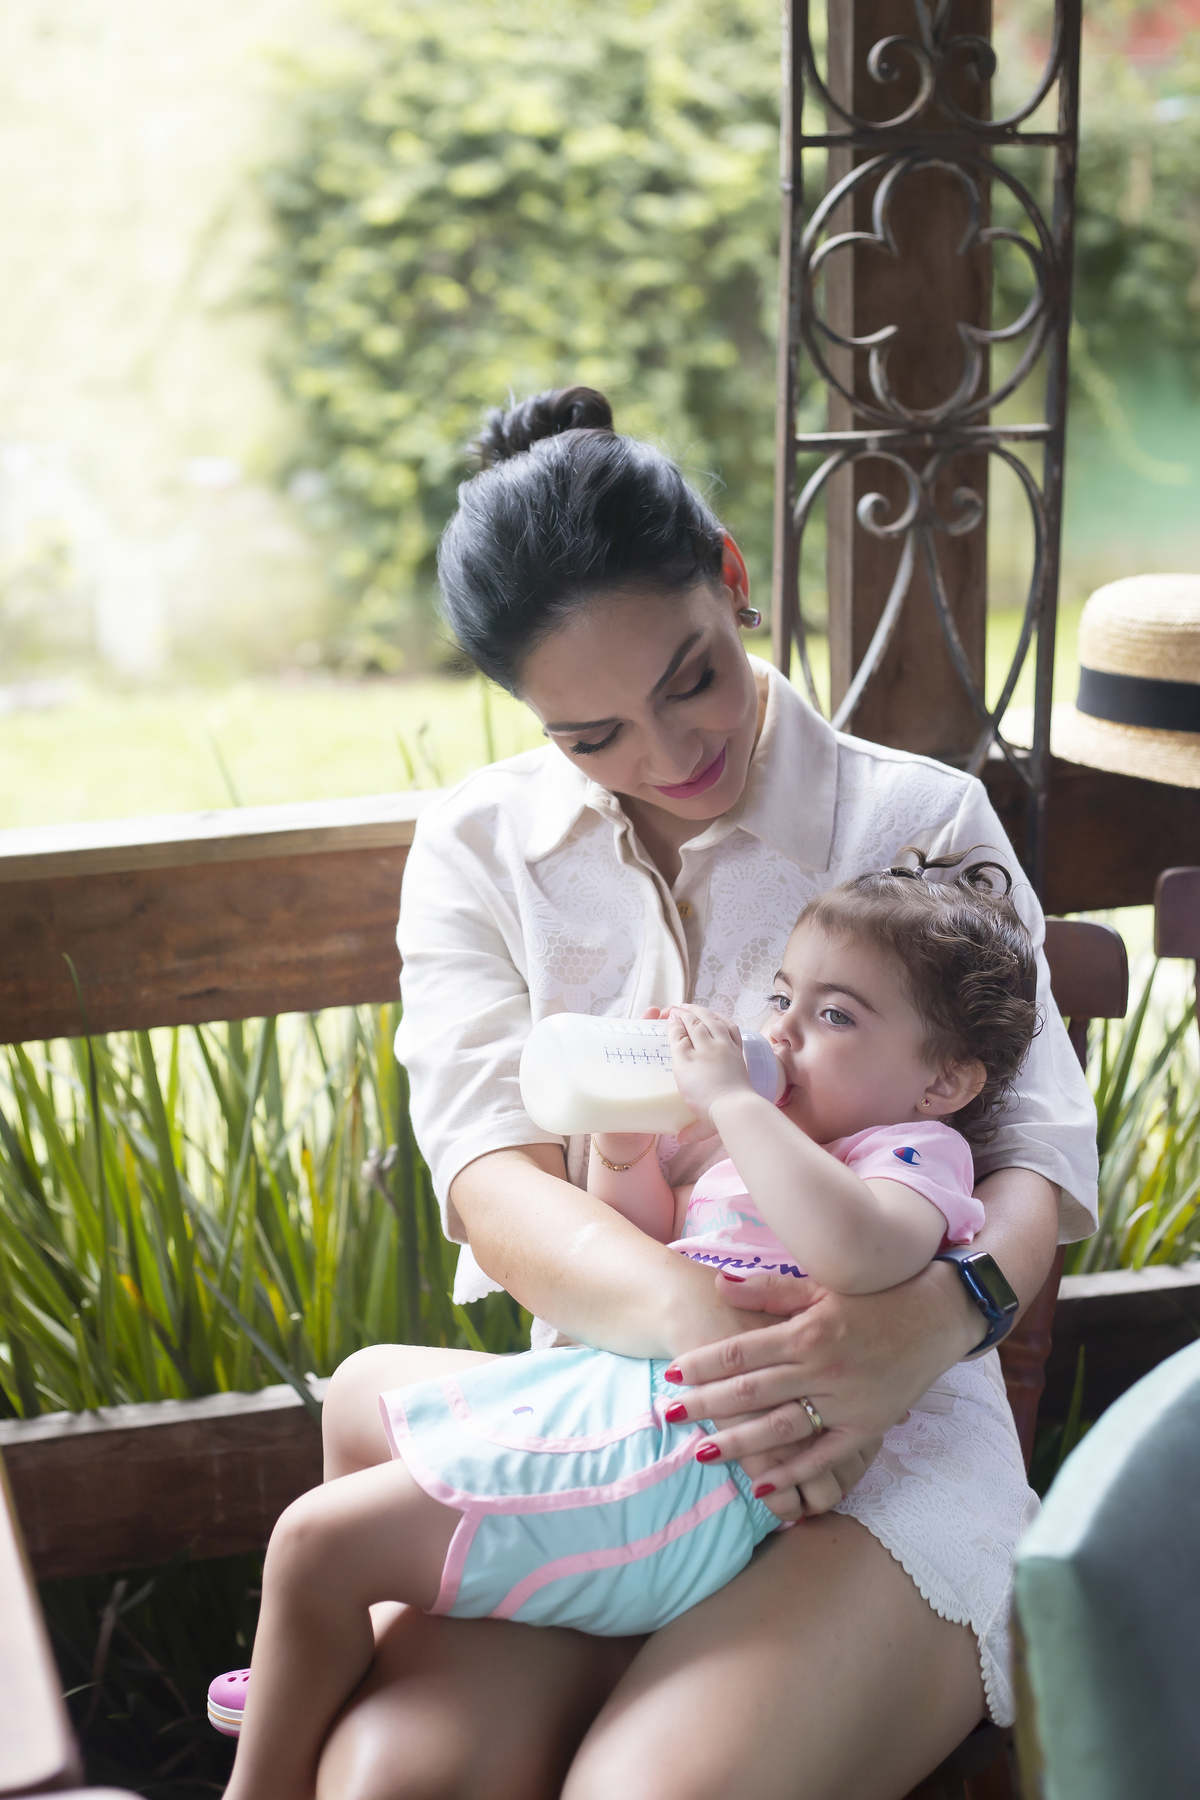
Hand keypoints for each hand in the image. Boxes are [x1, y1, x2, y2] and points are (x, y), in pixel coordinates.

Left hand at [662, 1263, 973, 1515]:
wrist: (937, 1315)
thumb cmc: (874, 1296)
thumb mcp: (820, 1284)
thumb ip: (768, 1289)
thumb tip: (719, 1283)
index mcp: (809, 1331)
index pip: (743, 1351)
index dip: (705, 1363)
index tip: (674, 1374)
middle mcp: (825, 1369)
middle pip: (753, 1392)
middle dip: (707, 1405)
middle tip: (669, 1415)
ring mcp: (847, 1402)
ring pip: (782, 1428)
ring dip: (740, 1444)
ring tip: (700, 1453)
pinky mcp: (868, 1427)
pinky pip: (825, 1456)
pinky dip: (794, 1472)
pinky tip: (762, 1486)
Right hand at [667, 1005, 754, 1133]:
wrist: (736, 1107)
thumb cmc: (711, 1111)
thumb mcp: (698, 1123)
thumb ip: (690, 1128)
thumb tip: (681, 1140)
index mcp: (688, 1061)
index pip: (678, 1036)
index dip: (673, 1024)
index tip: (670, 1018)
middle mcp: (704, 1050)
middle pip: (693, 1023)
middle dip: (683, 1013)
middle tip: (677, 1009)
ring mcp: (724, 1048)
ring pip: (710, 1021)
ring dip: (701, 1011)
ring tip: (693, 1008)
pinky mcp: (738, 1051)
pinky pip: (728, 1027)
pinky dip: (720, 1018)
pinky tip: (716, 1017)